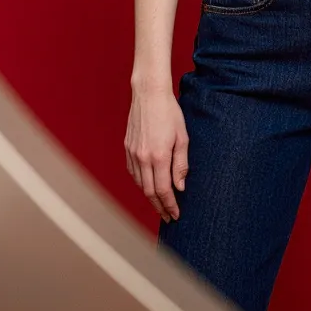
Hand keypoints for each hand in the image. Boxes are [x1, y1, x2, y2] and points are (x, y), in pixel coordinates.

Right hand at [124, 85, 188, 223]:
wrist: (149, 94)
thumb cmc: (170, 112)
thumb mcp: (182, 137)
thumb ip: (181, 164)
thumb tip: (180, 187)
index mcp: (158, 156)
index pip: (163, 191)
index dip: (169, 206)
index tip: (175, 215)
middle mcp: (143, 158)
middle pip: (149, 192)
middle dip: (159, 207)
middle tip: (168, 216)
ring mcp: (133, 153)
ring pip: (140, 184)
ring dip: (149, 197)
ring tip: (159, 204)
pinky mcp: (127, 147)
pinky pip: (132, 172)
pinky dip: (140, 182)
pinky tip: (148, 184)